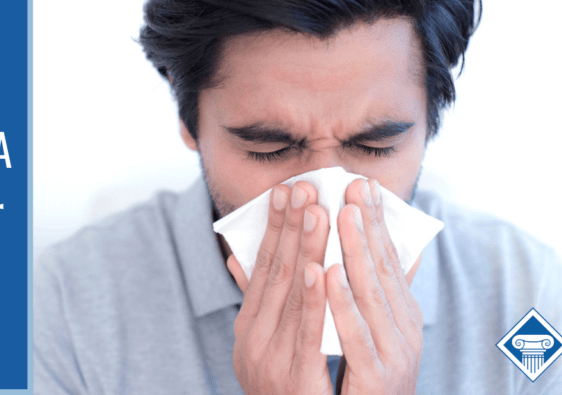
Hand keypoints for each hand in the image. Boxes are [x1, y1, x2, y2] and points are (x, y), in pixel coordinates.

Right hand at [226, 181, 333, 393]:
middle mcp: (253, 338)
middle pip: (276, 273)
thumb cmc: (288, 389)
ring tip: (317, 212)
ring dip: (305, 250)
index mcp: (249, 325)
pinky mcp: (292, 379)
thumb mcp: (266, 343)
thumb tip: (238, 259)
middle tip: (304, 187)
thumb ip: (259, 301)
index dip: (275, 228)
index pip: (262, 267)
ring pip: (291, 295)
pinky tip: (324, 268)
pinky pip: (307, 333)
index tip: (286, 191)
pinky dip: (315, 299)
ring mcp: (270, 358)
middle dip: (291, 227)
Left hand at [325, 178, 423, 393]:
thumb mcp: (369, 329)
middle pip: (382, 269)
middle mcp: (404, 329)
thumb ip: (362, 293)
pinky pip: (355, 334)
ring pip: (371, 294)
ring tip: (342, 215)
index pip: (388, 260)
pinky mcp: (376, 377)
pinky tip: (327, 273)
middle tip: (355, 186)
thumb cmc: (365, 376)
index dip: (375, 222)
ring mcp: (393, 352)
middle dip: (367, 225)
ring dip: (356, 251)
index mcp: (401, 314)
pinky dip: (342, 302)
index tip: (362, 184)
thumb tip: (368, 253)